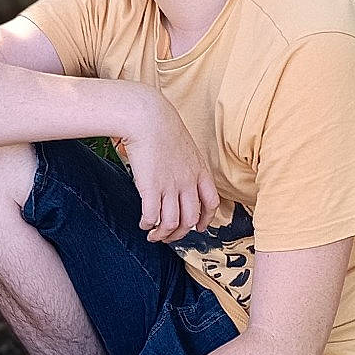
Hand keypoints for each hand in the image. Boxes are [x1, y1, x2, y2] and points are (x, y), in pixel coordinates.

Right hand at [120, 88, 219, 242]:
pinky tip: (144, 224)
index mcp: (199, 171)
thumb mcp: (186, 146)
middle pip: (190, 219)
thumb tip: (180, 175)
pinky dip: (148, 225)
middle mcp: (187, 182)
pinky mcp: (150, 187)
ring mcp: (170, 186)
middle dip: (180, 234)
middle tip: (170, 236)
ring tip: (153, 235)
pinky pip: (152, 216)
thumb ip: (187, 164)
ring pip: (171, 223)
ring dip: (162, 234)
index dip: (206, 220)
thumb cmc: (162, 126)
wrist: (148, 117)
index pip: (211, 203)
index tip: (199, 227)